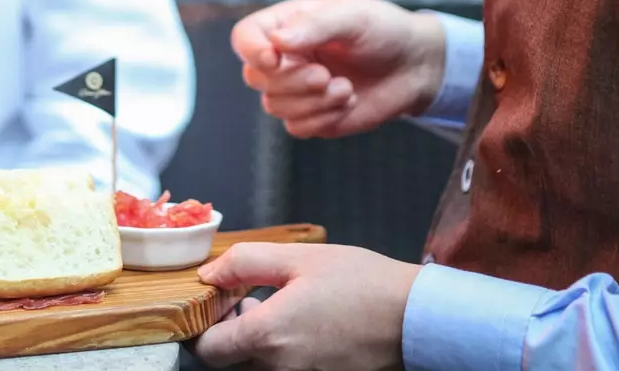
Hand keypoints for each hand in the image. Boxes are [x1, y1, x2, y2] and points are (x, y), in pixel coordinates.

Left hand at [194, 242, 419, 369]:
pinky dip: (281, 351)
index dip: (202, 326)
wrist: (416, 318)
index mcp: (267, 336)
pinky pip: (285, 369)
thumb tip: (209, 274)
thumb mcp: (299, 258)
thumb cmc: (363, 284)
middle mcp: (279, 368)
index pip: (207, 351)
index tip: (214, 302)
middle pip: (229, 362)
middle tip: (245, 298)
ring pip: (256, 366)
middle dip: (228, 332)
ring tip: (276, 306)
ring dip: (255, 340)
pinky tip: (301, 323)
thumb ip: (245, 263)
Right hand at [232, 0, 446, 138]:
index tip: (275, 58)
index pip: (245, 38)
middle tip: (326, 75)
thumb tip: (276, 41)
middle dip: (292, 81)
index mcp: (286, 25)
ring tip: (345, 88)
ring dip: (311, 101)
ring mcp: (295, 89)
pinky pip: (296, 127)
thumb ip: (314, 26)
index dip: (252, 51)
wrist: (413, 66)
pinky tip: (348, 101)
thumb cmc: (382, 31)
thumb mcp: (352, 17)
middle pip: (255, 77)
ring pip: (274, 105)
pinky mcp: (311, 116)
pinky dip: (322, 118)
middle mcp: (283, 58)